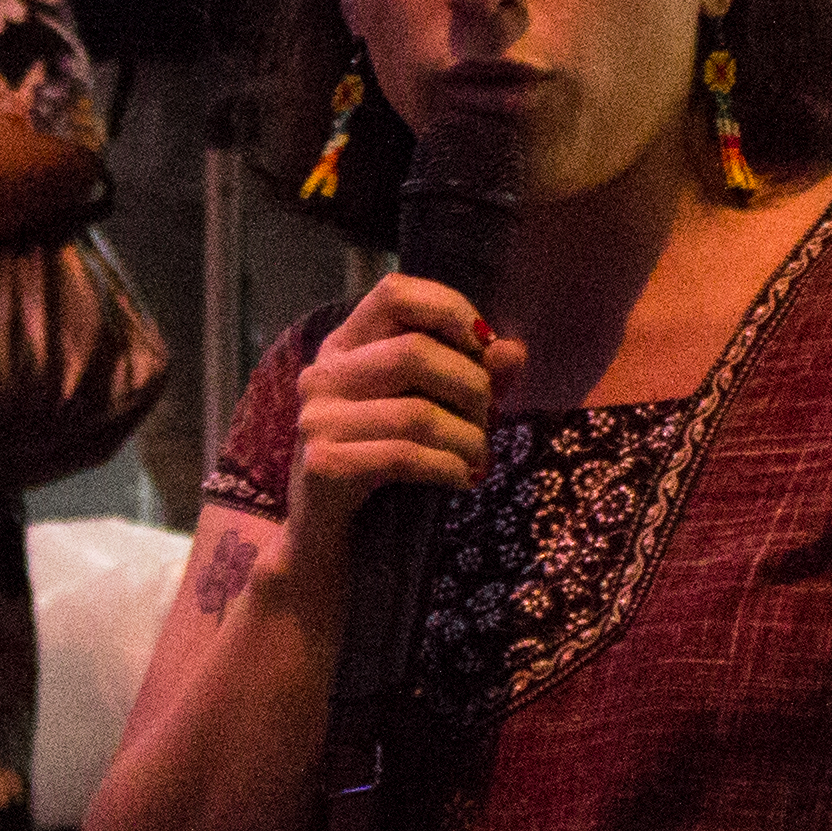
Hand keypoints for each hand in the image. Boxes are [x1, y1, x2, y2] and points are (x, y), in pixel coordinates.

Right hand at [279, 276, 517, 571]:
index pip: (394, 293)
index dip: (447, 308)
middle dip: (470, 386)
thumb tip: (514, 352)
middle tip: (487, 418)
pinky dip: (448, 468)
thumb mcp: (427, 409)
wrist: (328, 537)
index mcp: (346, 345)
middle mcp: (324, 374)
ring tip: (477, 457)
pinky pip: (404, 456)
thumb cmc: (383, 463)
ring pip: (416, 412)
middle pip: (414, 352)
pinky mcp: (323, 464)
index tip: (484, 344)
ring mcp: (317, 419)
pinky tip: (461, 479)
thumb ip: (469, 375)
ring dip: (467, 438)